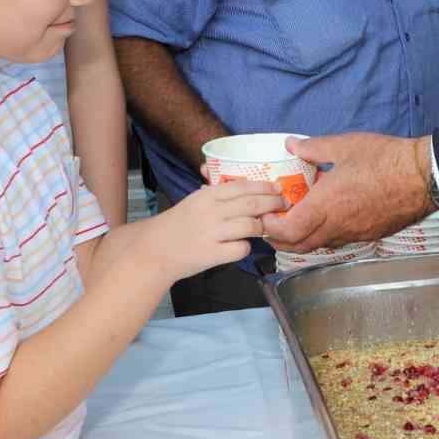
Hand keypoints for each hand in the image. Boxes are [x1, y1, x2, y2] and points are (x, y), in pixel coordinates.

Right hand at [149, 178, 284, 280]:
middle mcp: (211, 211)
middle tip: (284, 205)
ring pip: (250, 225)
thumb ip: (215, 193)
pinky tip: (242, 245)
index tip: (277, 188)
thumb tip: (245, 184)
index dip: (264, 186)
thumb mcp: (194, 201)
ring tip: (266, 226)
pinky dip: (246, 247)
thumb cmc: (177, 225)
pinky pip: (241, 249)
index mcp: (207, 195)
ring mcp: (212, 233)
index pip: (242, 186)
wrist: (155, 250)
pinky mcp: (212, 254)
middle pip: (252, 204)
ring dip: (262, 226)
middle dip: (272, 203)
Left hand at [264, 134, 433, 251]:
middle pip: (298, 246)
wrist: (424, 177)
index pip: (288, 231)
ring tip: (295, 219)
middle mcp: (337, 225)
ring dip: (300, 238)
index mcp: (327, 204)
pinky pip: (337, 241)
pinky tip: (325, 218)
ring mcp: (353, 233)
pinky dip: (322, 235)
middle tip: (271, 223)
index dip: (270, 227)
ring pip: (318, 245)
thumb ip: (314, 148)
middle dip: (278, 239)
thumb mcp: (346, 145)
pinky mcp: (368, 235)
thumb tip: (291, 144)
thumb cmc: (386, 159)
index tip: (265, 214)